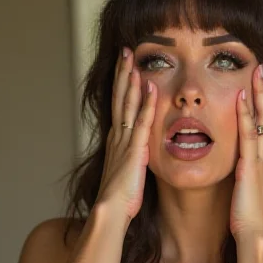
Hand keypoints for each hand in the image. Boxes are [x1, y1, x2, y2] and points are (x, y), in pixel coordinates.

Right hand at [97, 47, 156, 220]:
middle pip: (120, 98)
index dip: (121, 85)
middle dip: (122, 73)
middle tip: (125, 50)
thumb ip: (131, 160)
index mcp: (116, 141)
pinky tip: (150, 87)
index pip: (119, 106)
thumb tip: (137, 156)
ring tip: (132, 58)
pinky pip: (142, 123)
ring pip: (127, 104)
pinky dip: (146, 104)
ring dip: (130, 80)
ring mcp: (124, 142)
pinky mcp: (134, 151)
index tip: (125, 66)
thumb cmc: (120, 200)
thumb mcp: (125, 174)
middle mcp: (117, 137)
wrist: (111, 212)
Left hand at [229, 64, 262, 241]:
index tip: (258, 88)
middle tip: (261, 68)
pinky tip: (241, 98)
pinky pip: (249, 134)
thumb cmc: (252, 224)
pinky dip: (246, 115)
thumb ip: (246, 181)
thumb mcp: (250, 196)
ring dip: (258, 95)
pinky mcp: (252, 167)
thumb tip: (238, 175)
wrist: (258, 238)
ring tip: (255, 72)